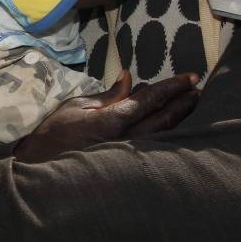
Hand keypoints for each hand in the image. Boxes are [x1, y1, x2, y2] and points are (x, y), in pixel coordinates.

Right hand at [12, 71, 198, 163]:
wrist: (42, 164)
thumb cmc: (57, 131)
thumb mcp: (79, 105)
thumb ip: (109, 95)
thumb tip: (129, 78)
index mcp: (114, 120)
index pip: (151, 99)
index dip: (173, 87)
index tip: (191, 77)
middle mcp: (127, 139)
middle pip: (165, 119)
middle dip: (184, 103)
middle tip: (198, 89)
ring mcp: (129, 155)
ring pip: (163, 136)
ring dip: (180, 119)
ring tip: (192, 105)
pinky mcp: (127, 165)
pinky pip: (154, 146)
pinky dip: (167, 134)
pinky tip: (175, 127)